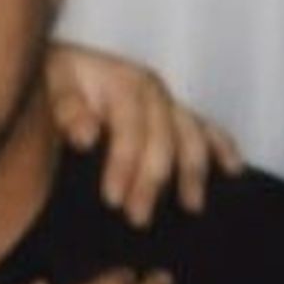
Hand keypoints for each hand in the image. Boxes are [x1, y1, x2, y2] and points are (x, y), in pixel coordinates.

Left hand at [46, 42, 243, 225]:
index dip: (124, 165)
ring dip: (193, 172)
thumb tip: (86, 136)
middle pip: (164, 138)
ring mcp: (166, 100)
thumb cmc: (53, 78)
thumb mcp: (50, 85)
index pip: (130, 129)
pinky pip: (206, 128)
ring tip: (191, 206)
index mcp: (122, 81)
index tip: (113, 200)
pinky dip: (221, 147)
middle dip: (153, 181)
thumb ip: (66, 109)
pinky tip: (233, 169)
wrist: (59, 66)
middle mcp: (151, 88)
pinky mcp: (173, 111)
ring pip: (191, 136)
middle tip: (138, 217)